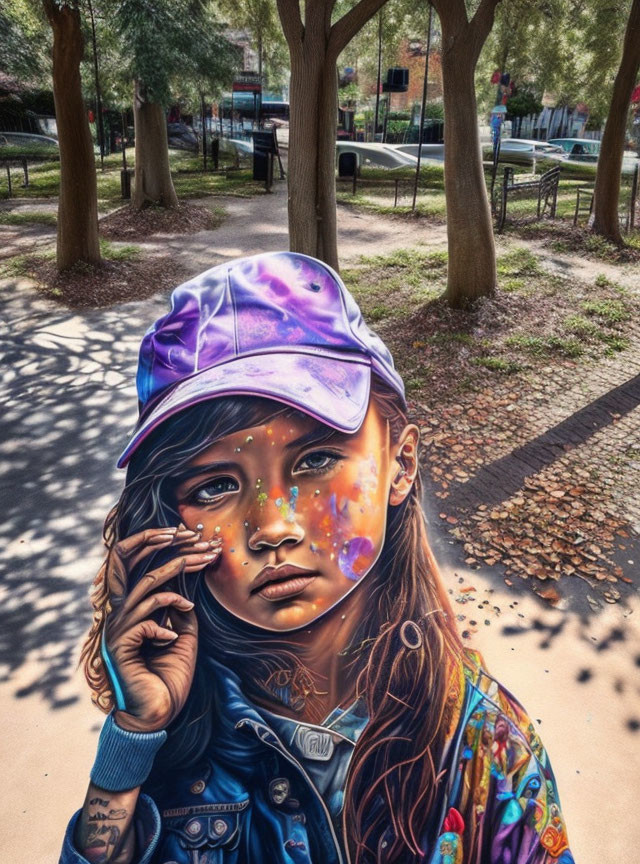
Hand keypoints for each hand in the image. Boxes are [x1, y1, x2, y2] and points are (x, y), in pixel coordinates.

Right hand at [102, 525, 219, 732]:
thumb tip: (187, 582)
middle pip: (143, 568)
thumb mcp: (183, 634)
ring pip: (146, 588)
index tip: (202, 543)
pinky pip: (145, 620)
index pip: (145, 569)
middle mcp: (122, 616)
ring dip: (177, 577)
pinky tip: (171, 639)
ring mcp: (118, 630)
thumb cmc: (170, 677)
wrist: (158, 715)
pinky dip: (164, 625)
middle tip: (205, 544)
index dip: (170, 551)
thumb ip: (180, 608)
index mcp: (134, 610)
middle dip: (175, 551)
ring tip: (201, 573)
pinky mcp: (121, 647)